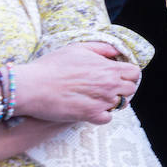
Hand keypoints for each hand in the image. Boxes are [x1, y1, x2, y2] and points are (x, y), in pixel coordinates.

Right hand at [14, 42, 140, 125]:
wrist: (31, 86)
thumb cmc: (51, 65)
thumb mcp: (77, 48)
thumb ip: (101, 48)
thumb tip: (117, 52)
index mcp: (109, 68)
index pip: (135, 73)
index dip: (129, 74)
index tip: (119, 76)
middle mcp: (109, 85)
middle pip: (130, 90)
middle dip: (122, 88)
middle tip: (108, 88)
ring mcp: (101, 102)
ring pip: (119, 105)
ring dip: (111, 102)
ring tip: (97, 98)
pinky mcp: (90, 115)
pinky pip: (107, 118)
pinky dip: (101, 115)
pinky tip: (91, 109)